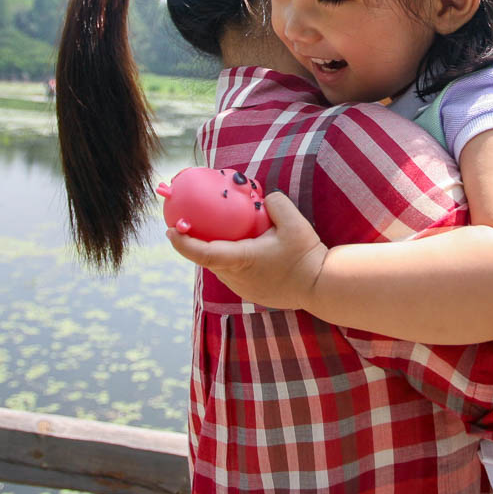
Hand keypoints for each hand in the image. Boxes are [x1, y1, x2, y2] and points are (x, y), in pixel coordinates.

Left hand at [165, 191, 328, 310]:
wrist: (322, 287)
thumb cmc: (306, 255)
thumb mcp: (294, 221)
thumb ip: (275, 203)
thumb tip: (263, 199)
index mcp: (241, 260)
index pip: (203, 253)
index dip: (183, 243)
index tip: (170, 230)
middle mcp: (237, 278)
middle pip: (210, 259)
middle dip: (199, 242)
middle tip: (194, 223)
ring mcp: (244, 289)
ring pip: (222, 268)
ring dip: (219, 252)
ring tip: (222, 233)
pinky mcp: (252, 294)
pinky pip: (235, 274)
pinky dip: (234, 261)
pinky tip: (246, 249)